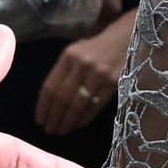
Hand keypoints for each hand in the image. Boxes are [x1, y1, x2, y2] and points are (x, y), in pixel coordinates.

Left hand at [33, 8, 137, 137]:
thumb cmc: (99, 46)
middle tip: (49, 131)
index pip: (50, 86)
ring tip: (62, 131)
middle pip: (62, 98)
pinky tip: (78, 125)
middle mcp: (82, 64)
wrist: (129, 35)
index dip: (43, 106)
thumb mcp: (77, 51)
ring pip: (78, 105)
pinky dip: (85, 118)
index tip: (39, 120)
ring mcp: (99, 74)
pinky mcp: (115, 82)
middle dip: (54, 117)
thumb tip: (50, 101)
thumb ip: (64, 71)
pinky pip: (96, 105)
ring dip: (68, 121)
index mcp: (68, 55)